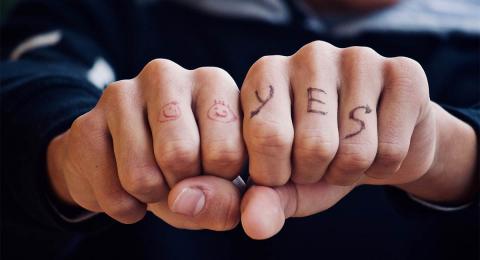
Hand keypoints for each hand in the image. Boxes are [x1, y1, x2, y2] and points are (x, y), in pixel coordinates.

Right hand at [47, 59, 245, 229]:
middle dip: (183, 190)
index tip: (214, 176)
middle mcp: (167, 75)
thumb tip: (187, 200)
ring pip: (141, 177)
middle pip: (180, 156)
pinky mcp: (85, 123)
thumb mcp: (223, 180)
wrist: (131, 159)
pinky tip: (129, 189)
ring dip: (153, 200)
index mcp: (213, 82)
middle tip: (181, 182)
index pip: (227, 152)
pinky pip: (111, 193)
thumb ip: (226, 199)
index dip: (220, 185)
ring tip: (157, 184)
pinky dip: (126, 209)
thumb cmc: (192, 165)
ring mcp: (121, 94)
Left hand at [239, 41, 477, 238]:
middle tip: (319, 162)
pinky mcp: (403, 71)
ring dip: (349, 172)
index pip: (266, 136)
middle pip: (313, 145)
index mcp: (266, 74)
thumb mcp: (285, 181)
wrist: (377, 140)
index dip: (275, 175)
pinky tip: (378, 144)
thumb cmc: (319, 158)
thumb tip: (254, 224)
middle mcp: (310, 55)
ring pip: (354, 150)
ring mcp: (358, 58)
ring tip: (346, 153)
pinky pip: (391, 148)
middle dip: (315, 174)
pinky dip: (383, 166)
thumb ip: (265, 199)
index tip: (282, 171)